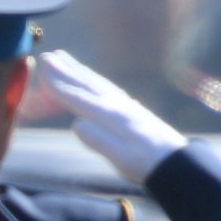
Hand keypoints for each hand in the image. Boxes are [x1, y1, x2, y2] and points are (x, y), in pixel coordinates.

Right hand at [29, 50, 186, 183]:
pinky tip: (88, 78)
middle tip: (47, 56)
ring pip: (97, 82)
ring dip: (78, 70)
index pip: (81, 99)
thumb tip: (76, 124)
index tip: (43, 74)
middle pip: (88, 84)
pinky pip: (106, 88)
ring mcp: (126, 105)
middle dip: (66, 70)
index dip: (60, 87)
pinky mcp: (130, 109)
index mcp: (113, 117)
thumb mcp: (121, 158)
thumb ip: (99, 140)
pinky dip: (92, 79)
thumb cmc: (147, 164)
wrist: (177, 163)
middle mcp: (119, 106)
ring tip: (62, 58)